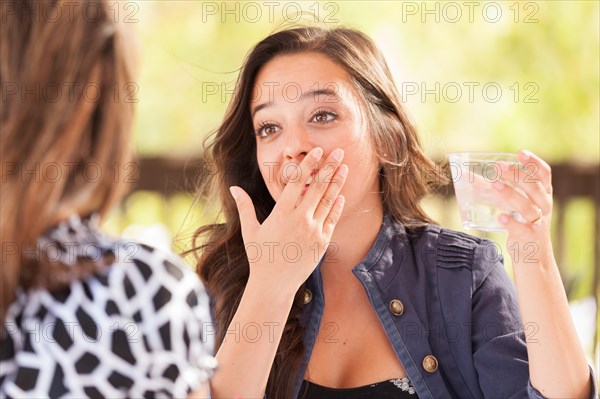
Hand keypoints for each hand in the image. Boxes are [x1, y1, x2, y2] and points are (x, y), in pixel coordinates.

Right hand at [229, 147, 347, 293]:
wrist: (274, 285)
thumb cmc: (260, 257)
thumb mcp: (250, 231)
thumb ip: (245, 206)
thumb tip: (234, 188)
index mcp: (281, 213)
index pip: (298, 181)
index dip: (309, 164)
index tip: (317, 151)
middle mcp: (299, 219)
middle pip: (317, 186)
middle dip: (329, 167)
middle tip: (337, 152)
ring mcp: (313, 231)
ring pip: (328, 201)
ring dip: (337, 182)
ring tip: (344, 167)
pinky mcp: (322, 242)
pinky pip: (332, 219)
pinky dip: (337, 205)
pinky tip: (341, 194)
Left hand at [493, 150, 553, 262]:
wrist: (534, 255)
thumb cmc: (522, 223)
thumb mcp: (517, 204)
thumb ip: (497, 189)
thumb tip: (465, 174)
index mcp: (543, 195)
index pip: (544, 174)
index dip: (534, 162)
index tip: (520, 153)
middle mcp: (544, 206)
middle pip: (534, 187)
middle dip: (517, 175)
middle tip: (499, 166)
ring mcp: (538, 222)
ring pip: (528, 207)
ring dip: (510, 195)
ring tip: (494, 185)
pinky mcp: (529, 237)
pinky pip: (521, 228)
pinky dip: (511, 222)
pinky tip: (500, 217)